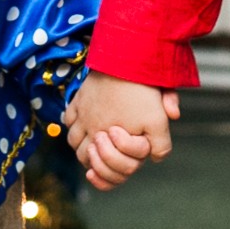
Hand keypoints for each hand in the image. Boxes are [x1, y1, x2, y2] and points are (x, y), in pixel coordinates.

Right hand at [65, 73, 179, 191]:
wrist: (124, 58)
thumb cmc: (142, 91)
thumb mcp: (158, 121)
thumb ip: (161, 146)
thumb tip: (156, 158)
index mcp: (110, 139)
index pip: (101, 167)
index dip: (110, 170)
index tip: (122, 157)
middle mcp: (92, 128)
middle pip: (83, 156)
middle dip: (95, 160)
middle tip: (108, 151)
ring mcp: (82, 113)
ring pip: (73, 140)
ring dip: (82, 144)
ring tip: (96, 140)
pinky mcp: (79, 98)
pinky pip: (68, 118)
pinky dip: (73, 124)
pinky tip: (85, 121)